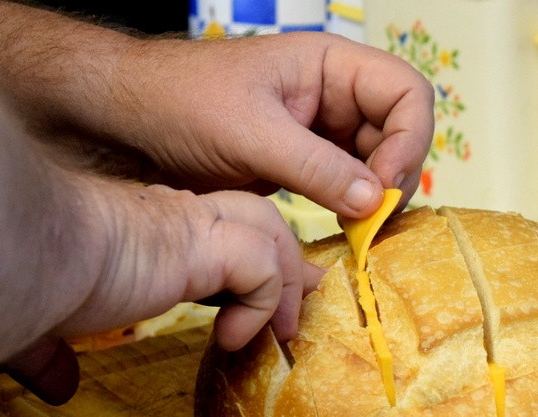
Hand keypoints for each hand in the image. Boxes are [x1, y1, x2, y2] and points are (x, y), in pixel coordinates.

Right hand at [0, 171, 321, 404]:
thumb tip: (55, 385)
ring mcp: (190, 225)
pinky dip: (262, 301)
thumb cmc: (19, 284)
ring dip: (285, 283)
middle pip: (257, 217)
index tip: (259, 303)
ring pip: (271, 228)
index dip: (247, 264)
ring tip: (279, 334)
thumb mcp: (43, 324)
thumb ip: (53, 352)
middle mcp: (174, 217)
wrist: (13, 257)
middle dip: (289, 260)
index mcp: (146, 230)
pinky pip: (260, 264)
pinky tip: (235, 339)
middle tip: (301, 304)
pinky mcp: (199, 242)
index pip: (216, 234)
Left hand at [113, 32, 433, 216]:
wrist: (128, 120)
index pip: (407, 93)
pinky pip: (349, 185)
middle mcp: (337, 94)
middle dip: (396, 175)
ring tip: (358, 231)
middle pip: (402, 132)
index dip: (410, 139)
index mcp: (331, 65)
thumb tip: (374, 201)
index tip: (383, 186)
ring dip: (376, 198)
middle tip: (373, 220)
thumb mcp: (250, 135)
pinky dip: (354, 209)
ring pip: (379, 164)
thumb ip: (316, 167)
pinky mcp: (307, 164)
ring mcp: (324, 131)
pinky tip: (342, 230)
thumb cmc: (179, 102)